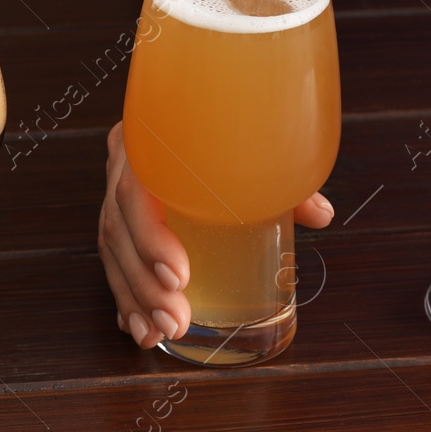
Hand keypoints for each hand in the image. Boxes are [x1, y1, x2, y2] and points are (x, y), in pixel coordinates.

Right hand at [99, 121, 334, 347]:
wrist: (204, 98)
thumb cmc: (225, 126)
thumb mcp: (256, 144)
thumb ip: (283, 176)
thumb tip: (319, 214)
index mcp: (147, 139)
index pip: (134, 190)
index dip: (151, 237)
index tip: (179, 275)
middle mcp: (125, 162)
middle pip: (118, 228)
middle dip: (145, 284)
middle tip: (175, 320)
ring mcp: (116, 189)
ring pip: (112, 250)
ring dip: (135, 298)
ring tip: (157, 333)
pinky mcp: (120, 215)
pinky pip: (114, 259)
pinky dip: (126, 296)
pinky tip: (138, 327)